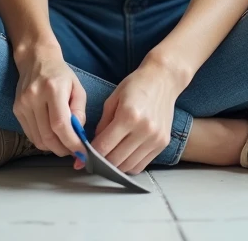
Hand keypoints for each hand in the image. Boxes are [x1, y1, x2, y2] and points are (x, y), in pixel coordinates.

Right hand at [13, 45, 86, 158]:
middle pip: (48, 136)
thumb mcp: (77, 88)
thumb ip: (80, 111)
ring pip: (38, 139)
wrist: (36, 59)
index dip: (71, 142)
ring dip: (52, 147)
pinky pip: (30, 134)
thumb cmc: (60, 74)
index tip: (81, 151)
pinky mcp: (16, 110)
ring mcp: (22, 104)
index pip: (60, 124)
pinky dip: (42, 141)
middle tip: (73, 151)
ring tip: (63, 144)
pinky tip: (51, 136)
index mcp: (52, 89)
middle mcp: (34, 97)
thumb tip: (78, 134)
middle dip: (63, 149)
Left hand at [92, 59, 181, 173]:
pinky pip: (142, 165)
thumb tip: (94, 144)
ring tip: (108, 159)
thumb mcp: (113, 99)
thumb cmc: (136, 85)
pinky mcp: (163, 143)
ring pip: (128, 166)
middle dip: (101, 162)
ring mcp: (155, 139)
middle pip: (116, 160)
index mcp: (128, 115)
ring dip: (115, 166)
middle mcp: (143, 130)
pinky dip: (129, 165)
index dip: (91, 154)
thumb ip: (102, 123)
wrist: (163, 80)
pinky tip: (123, 157)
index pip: (104, 146)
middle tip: (94, 160)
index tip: (84, 156)